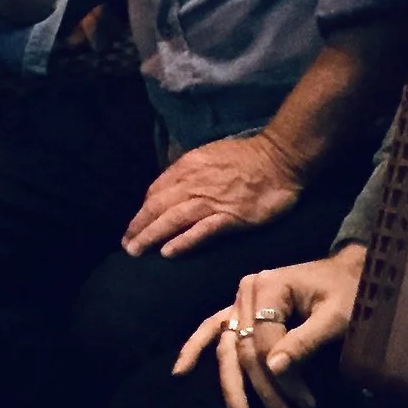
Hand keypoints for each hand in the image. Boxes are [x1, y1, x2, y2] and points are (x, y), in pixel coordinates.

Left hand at [123, 132, 302, 258]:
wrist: (281, 159)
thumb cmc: (248, 157)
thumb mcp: (210, 155)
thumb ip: (191, 171)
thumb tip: (174, 188)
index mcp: (189, 166)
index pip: (156, 191)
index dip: (143, 211)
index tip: (135, 226)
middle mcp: (194, 183)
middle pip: (158, 206)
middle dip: (139, 227)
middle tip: (126, 245)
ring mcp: (212, 200)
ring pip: (173, 219)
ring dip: (151, 236)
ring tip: (136, 251)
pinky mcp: (230, 216)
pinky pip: (201, 231)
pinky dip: (183, 242)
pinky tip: (168, 252)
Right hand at [172, 247, 365, 407]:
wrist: (347, 272)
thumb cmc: (346, 292)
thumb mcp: (335, 316)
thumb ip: (305, 340)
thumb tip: (274, 369)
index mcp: (269, 286)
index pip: (265, 342)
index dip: (283, 378)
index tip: (306, 405)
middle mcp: (246, 291)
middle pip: (244, 350)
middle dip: (263, 392)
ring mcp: (239, 301)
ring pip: (227, 349)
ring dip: (233, 388)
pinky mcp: (240, 311)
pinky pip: (212, 330)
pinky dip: (194, 348)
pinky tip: (180, 372)